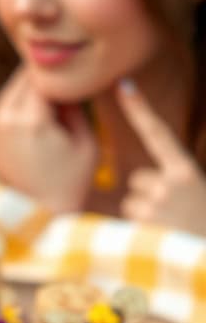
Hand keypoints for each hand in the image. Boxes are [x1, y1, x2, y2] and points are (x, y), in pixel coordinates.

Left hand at [0, 67, 97, 212]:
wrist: (40, 211)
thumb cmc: (71, 180)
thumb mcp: (86, 142)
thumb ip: (76, 104)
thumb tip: (68, 80)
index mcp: (31, 120)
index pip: (44, 76)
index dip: (61, 76)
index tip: (77, 81)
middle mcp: (6, 118)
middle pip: (25, 77)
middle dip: (45, 80)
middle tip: (66, 93)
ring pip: (15, 86)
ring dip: (33, 89)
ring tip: (54, 109)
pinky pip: (7, 100)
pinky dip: (23, 101)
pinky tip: (40, 118)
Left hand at [118, 79, 205, 231]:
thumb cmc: (198, 226)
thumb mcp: (191, 194)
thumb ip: (167, 181)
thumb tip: (136, 182)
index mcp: (185, 170)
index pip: (158, 133)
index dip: (140, 109)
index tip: (123, 85)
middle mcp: (172, 182)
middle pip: (136, 180)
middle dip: (145, 196)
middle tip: (169, 215)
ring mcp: (159, 202)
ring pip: (130, 201)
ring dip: (141, 215)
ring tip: (165, 228)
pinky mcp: (146, 222)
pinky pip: (128, 219)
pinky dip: (138, 230)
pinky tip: (159, 237)